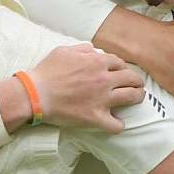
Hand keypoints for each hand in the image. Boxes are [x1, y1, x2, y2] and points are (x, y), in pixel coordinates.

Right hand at [28, 44, 145, 132]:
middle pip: (132, 78)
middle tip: (136, 85)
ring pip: (132, 97)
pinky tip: (117, 123)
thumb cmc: (47, 72)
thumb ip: (82, 49)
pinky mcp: (95, 117)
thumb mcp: (64, 51)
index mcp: (97, 62)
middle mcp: (104, 79)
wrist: (35, 94)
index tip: (120, 72)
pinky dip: (119, 125)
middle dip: (136, 81)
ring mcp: (102, 99)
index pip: (120, 63)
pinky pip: (116, 125)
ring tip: (137, 99)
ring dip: (137, 97)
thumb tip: (94, 50)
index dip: (122, 68)